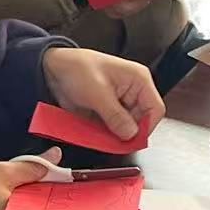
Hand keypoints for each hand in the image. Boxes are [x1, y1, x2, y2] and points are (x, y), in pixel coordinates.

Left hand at [42, 47, 165, 142]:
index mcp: (139, 80)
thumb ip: (116, 116)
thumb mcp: (98, 93)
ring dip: (115, 135)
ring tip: (100, 133)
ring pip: (128, 128)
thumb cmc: (77, 68)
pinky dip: (106, 134)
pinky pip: (114, 129)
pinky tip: (95, 131)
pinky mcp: (110, 112)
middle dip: (128, 133)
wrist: (54, 69)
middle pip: (142, 121)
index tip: (132, 140)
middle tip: (113, 141)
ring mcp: (121, 103)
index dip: (146, 126)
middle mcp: (133, 92)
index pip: (155, 109)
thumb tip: (130, 134)